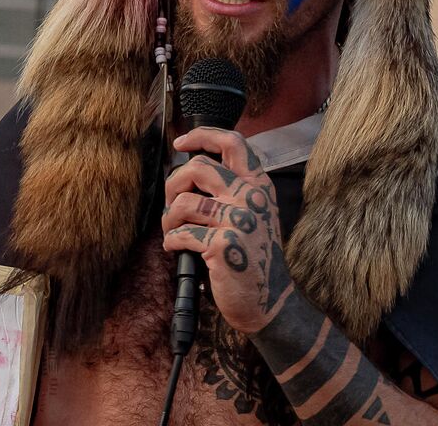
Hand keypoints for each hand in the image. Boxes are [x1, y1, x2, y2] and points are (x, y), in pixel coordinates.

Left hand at [160, 127, 294, 334]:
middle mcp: (252, 198)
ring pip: (183, 202)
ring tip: (174, 232)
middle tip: (172, 205)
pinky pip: (181, 233)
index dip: (202, 136)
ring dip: (169, 219)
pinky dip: (171, 241)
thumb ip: (232, 191)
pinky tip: (176, 249)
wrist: (269, 301)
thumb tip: (187, 171)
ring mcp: (240, 221)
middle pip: (197, 168)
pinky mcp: (224, 245)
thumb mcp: (254, 216)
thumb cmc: (252, 258)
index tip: (181, 143)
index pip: (234, 143)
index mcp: (259, 187)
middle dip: (173, 185)